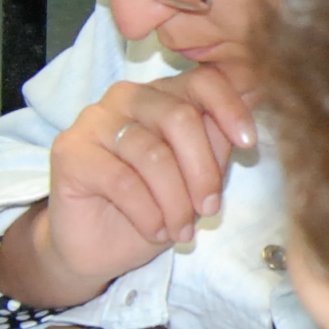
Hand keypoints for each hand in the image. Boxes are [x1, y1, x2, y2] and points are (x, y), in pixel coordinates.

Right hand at [0, 66, 255, 307]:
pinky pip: (122, 180)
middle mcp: (126, 97)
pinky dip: (147, 213)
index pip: (203, 80)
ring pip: (152, 154)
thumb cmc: (152, 209)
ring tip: (180, 231)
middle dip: (203, 172)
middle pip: (179, 117)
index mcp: (162, 94)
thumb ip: (217, 142)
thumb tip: (257, 98)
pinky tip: (155, 231)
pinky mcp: (70, 152)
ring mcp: (94, 120)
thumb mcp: (196, 177)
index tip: (250, 145)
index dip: (230, 109)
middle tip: (209, 210)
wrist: (98, 248)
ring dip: (175, 202)